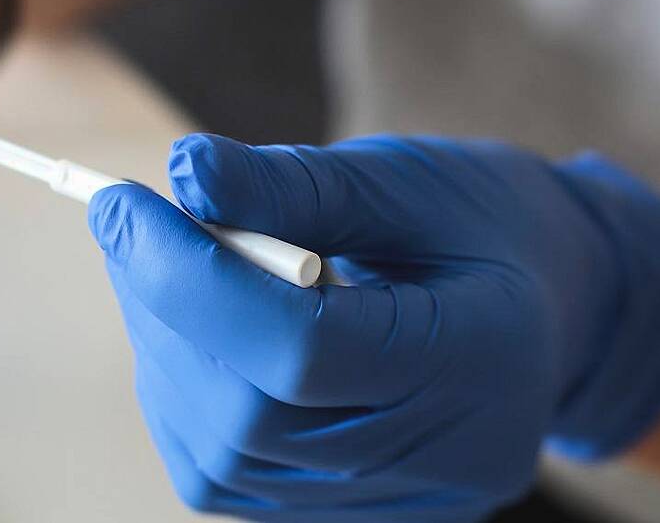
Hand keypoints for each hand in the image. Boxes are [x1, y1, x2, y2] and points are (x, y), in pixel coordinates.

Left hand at [88, 133, 659, 521]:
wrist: (542, 303)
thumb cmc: (476, 226)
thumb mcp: (400, 181)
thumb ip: (291, 184)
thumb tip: (181, 171)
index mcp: (476, 360)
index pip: (301, 350)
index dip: (190, 278)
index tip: (119, 205)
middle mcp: (433, 456)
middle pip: (247, 414)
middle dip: (164, 310)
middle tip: (132, 225)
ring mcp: (387, 498)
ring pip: (221, 453)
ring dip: (163, 349)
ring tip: (166, 266)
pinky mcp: (340, 507)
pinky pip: (224, 470)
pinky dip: (181, 390)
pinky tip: (192, 323)